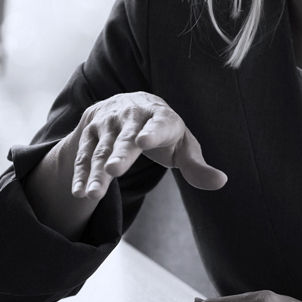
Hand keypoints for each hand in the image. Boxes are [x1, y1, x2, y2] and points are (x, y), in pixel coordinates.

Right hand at [69, 91, 226, 198]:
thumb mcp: (184, 146)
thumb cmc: (164, 132)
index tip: (143, 142)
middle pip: (125, 138)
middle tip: (114, 171)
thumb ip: (198, 166)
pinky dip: (80, 175)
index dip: (152, 132)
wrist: (128, 106)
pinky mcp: (89, 134)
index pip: (158, 124)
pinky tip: (79, 193)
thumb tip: (221, 182)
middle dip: (119, 154)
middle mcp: (131, 116)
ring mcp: (107, 124)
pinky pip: (83, 156)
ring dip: (95, 173)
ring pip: (100, 151)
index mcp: (161, 116)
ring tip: (92, 195)